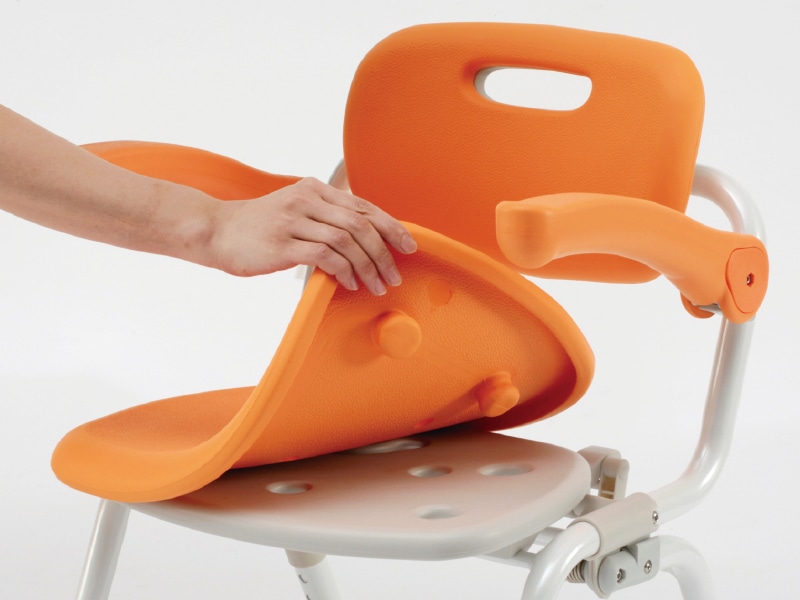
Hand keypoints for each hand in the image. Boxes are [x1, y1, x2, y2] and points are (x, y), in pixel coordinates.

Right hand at [207, 177, 416, 294]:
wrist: (215, 230)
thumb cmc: (259, 227)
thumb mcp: (295, 210)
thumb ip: (326, 216)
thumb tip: (365, 234)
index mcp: (315, 189)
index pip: (364, 207)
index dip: (391, 227)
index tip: (409, 246)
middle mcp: (307, 199)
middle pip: (361, 224)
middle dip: (384, 253)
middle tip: (393, 276)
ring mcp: (294, 219)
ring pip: (347, 241)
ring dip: (367, 267)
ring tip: (375, 286)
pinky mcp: (282, 243)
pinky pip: (325, 256)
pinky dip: (344, 271)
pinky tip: (350, 283)